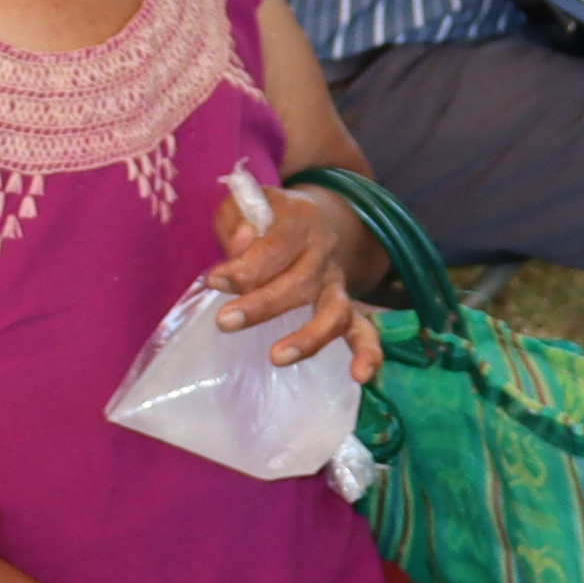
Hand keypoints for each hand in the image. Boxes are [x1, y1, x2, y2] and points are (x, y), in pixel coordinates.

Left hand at [209, 182, 381, 383]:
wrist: (312, 220)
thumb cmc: (264, 220)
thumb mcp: (246, 205)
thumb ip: (237, 219)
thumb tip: (240, 243)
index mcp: (299, 220)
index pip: (276, 245)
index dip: (245, 265)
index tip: (215, 281)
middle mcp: (323, 252)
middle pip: (299, 282)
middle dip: (261, 305)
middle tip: (225, 322)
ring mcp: (336, 283)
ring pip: (333, 311)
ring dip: (308, 337)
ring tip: (277, 357)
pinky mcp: (346, 308)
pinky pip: (364, 331)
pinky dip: (368, 353)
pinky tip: (360, 376)